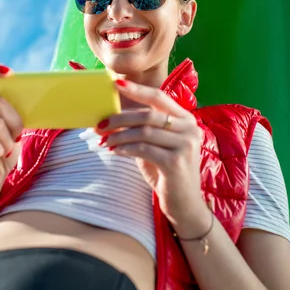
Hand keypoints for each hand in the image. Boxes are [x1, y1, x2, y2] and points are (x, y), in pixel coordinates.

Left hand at [95, 79, 209, 231]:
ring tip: (104, 140)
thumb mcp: (157, 145)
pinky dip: (125, 148)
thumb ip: (144, 129)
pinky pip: (143, 149)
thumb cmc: (167, 172)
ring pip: (144, 132)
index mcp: (186, 119)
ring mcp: (185, 145)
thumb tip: (113, 116)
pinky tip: (115, 151)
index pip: (159, 97)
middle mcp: (189, 129)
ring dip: (119, 135)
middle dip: (120, 118)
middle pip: (148, 115)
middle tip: (100, 124)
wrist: (185, 205)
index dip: (137, 90)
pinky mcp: (176, 162)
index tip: (115, 83)